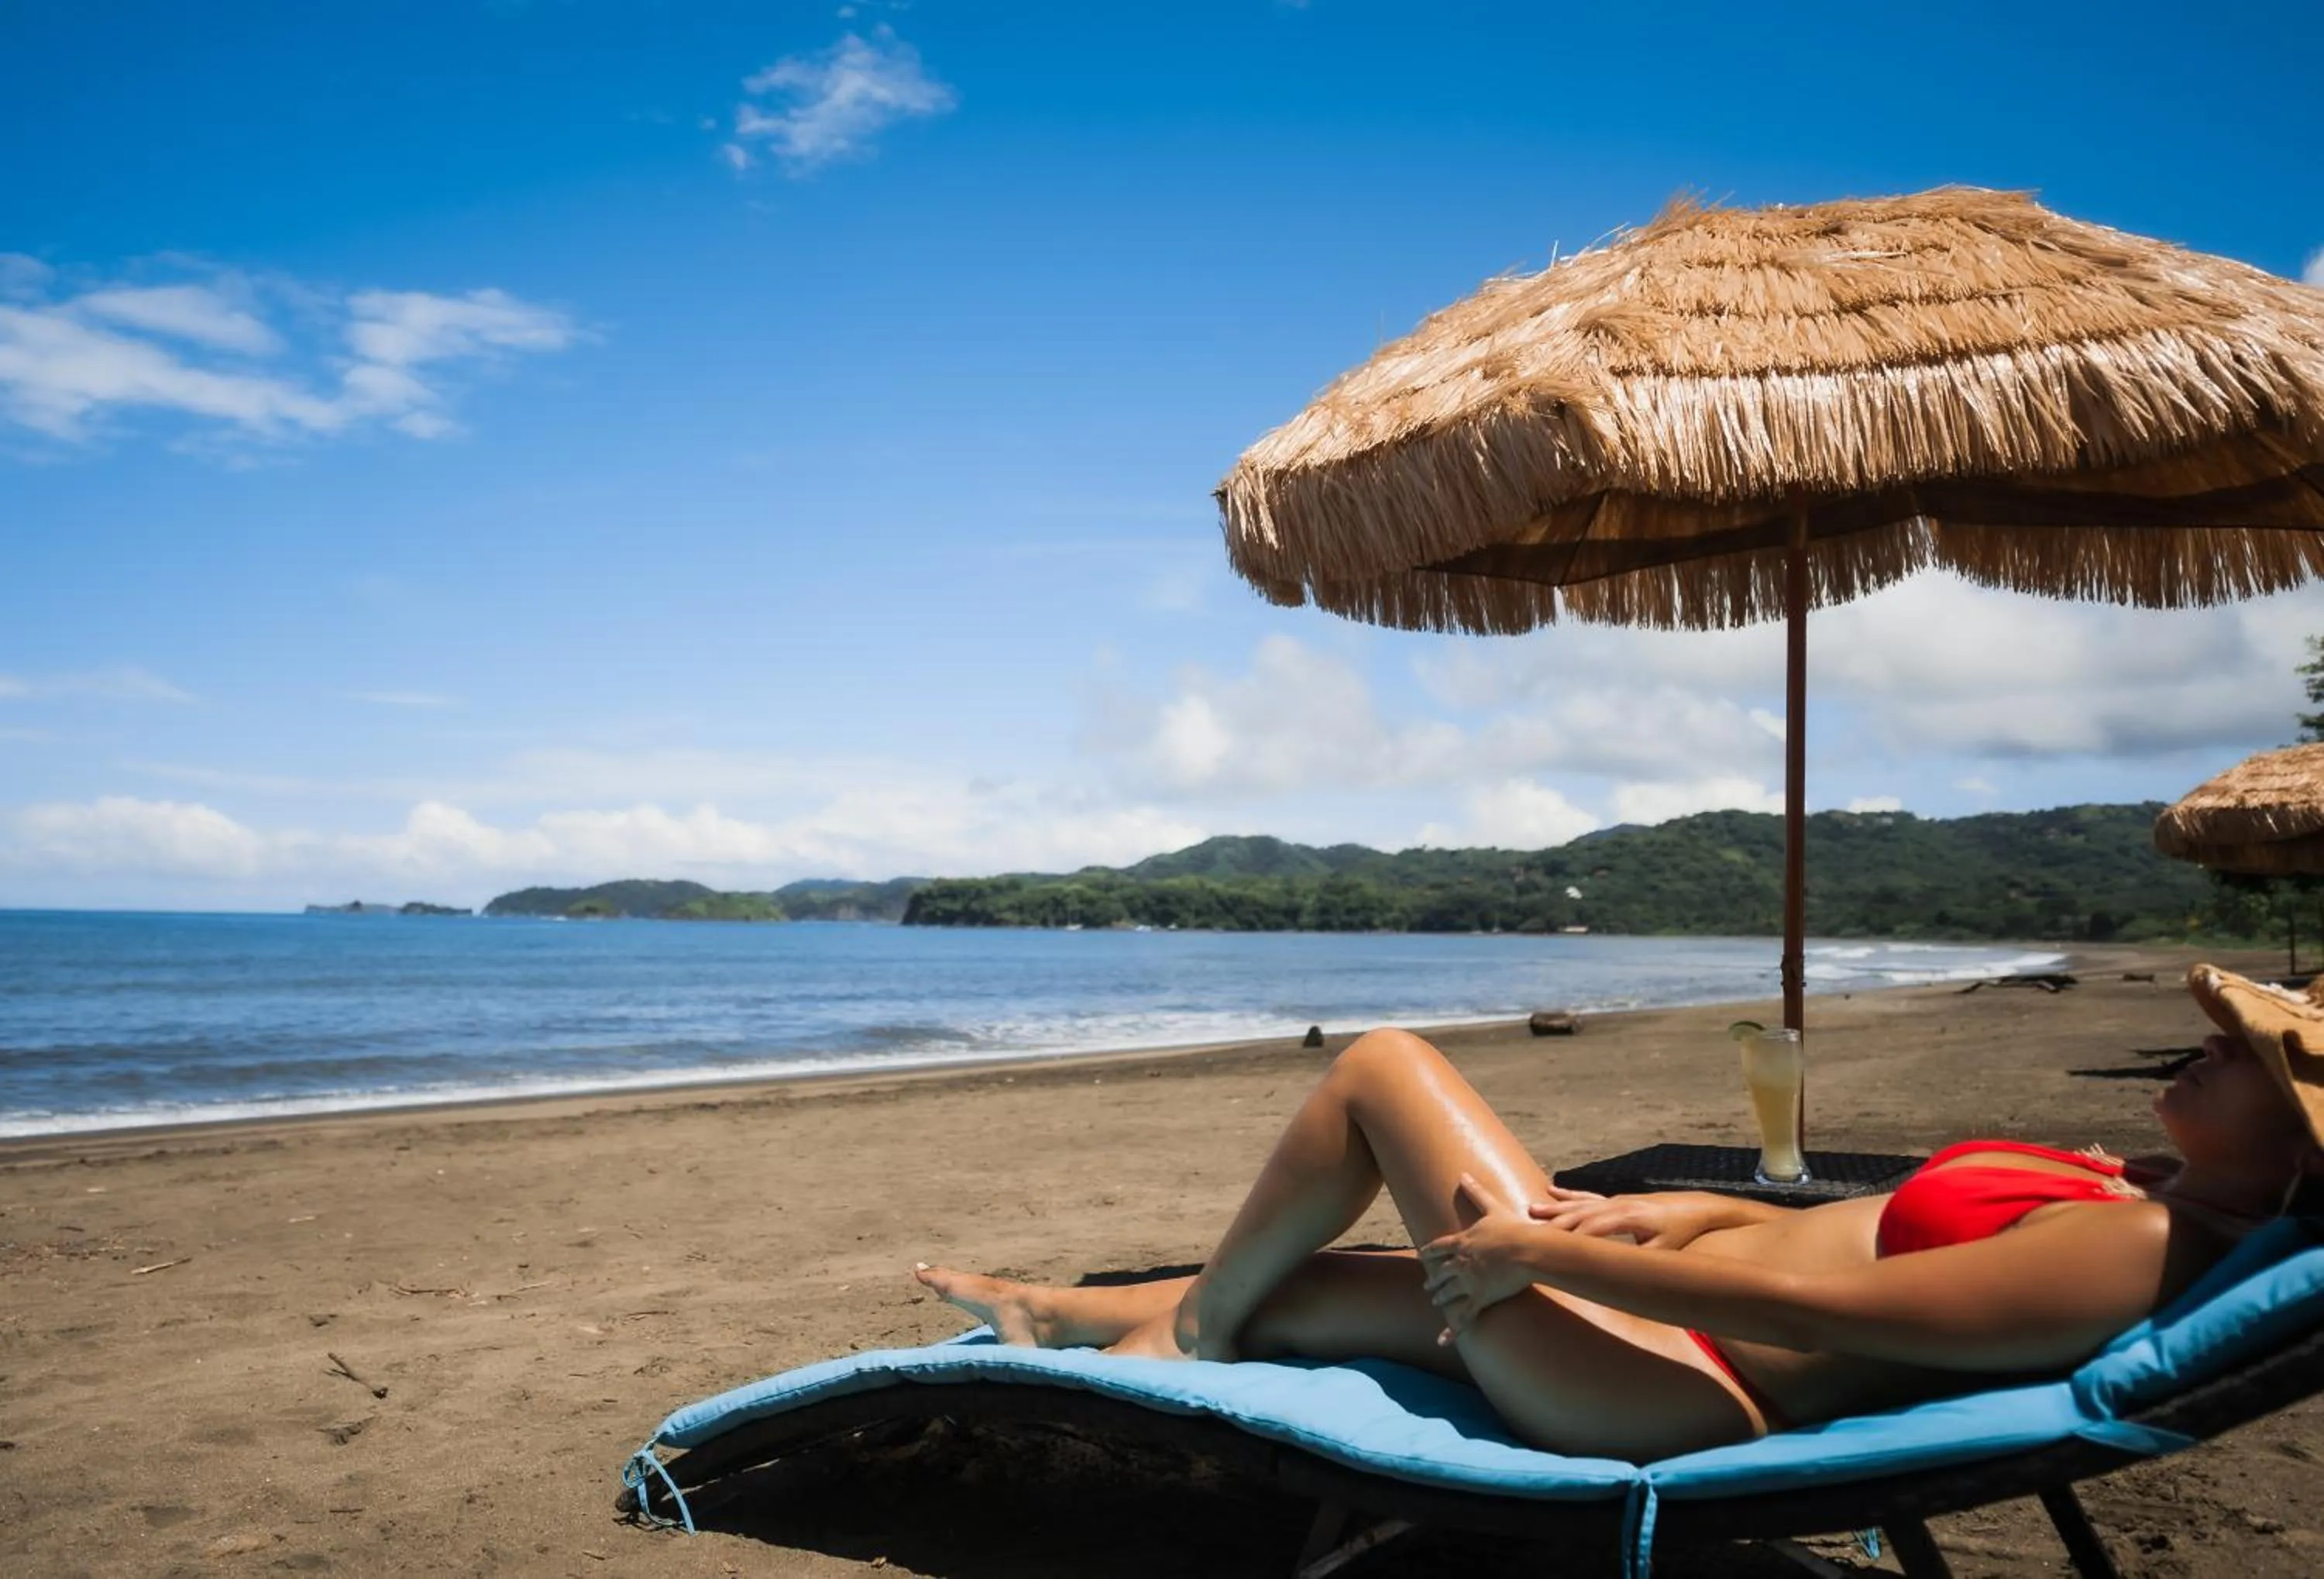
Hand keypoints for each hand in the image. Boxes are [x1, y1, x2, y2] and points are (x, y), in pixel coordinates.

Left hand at [1417, 1174, 1541, 1343]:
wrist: (1527, 1249)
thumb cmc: (1513, 1228)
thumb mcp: (1493, 1208)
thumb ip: (1477, 1192)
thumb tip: (1463, 1174)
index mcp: (1463, 1242)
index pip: (1440, 1247)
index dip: (1430, 1252)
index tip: (1422, 1255)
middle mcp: (1461, 1262)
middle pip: (1442, 1272)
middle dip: (1435, 1278)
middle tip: (1427, 1285)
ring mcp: (1469, 1282)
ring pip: (1449, 1292)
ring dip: (1441, 1297)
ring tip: (1436, 1301)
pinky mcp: (1480, 1298)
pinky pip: (1463, 1317)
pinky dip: (1451, 1331)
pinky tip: (1441, 1340)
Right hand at [1528, 1186, 1718, 1249]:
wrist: (1694, 1208)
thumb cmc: (1680, 1231)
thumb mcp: (1662, 1251)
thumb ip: (1638, 1262)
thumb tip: (1618, 1278)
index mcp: (1626, 1217)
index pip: (1590, 1229)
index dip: (1570, 1240)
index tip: (1548, 1250)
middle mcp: (1616, 1205)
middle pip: (1578, 1215)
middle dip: (1553, 1225)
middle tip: (1526, 1234)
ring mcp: (1615, 1200)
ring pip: (1579, 1204)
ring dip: (1555, 1209)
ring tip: (1531, 1210)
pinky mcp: (1616, 1200)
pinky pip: (1587, 1197)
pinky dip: (1568, 1194)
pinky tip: (1552, 1190)